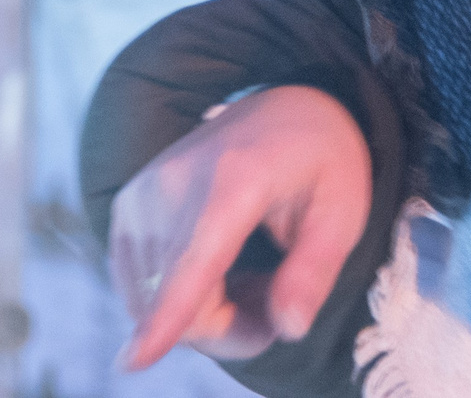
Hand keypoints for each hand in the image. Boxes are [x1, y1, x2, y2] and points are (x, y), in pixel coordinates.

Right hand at [107, 84, 372, 370]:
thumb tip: (288, 328)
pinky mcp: (127, 205)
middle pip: (181, 300)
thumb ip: (316, 270)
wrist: (281, 108)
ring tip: (250, 282)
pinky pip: (138, 287)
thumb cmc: (320, 162)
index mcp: (236, 180)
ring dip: (204, 315)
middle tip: (278, 305)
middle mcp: (175, 182)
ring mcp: (143, 192)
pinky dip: (174, 299)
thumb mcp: (343, 210)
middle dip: (229, 328)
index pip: (196, 259)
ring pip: (155, 302)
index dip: (168, 316)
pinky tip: (216, 276)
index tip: (132, 362)